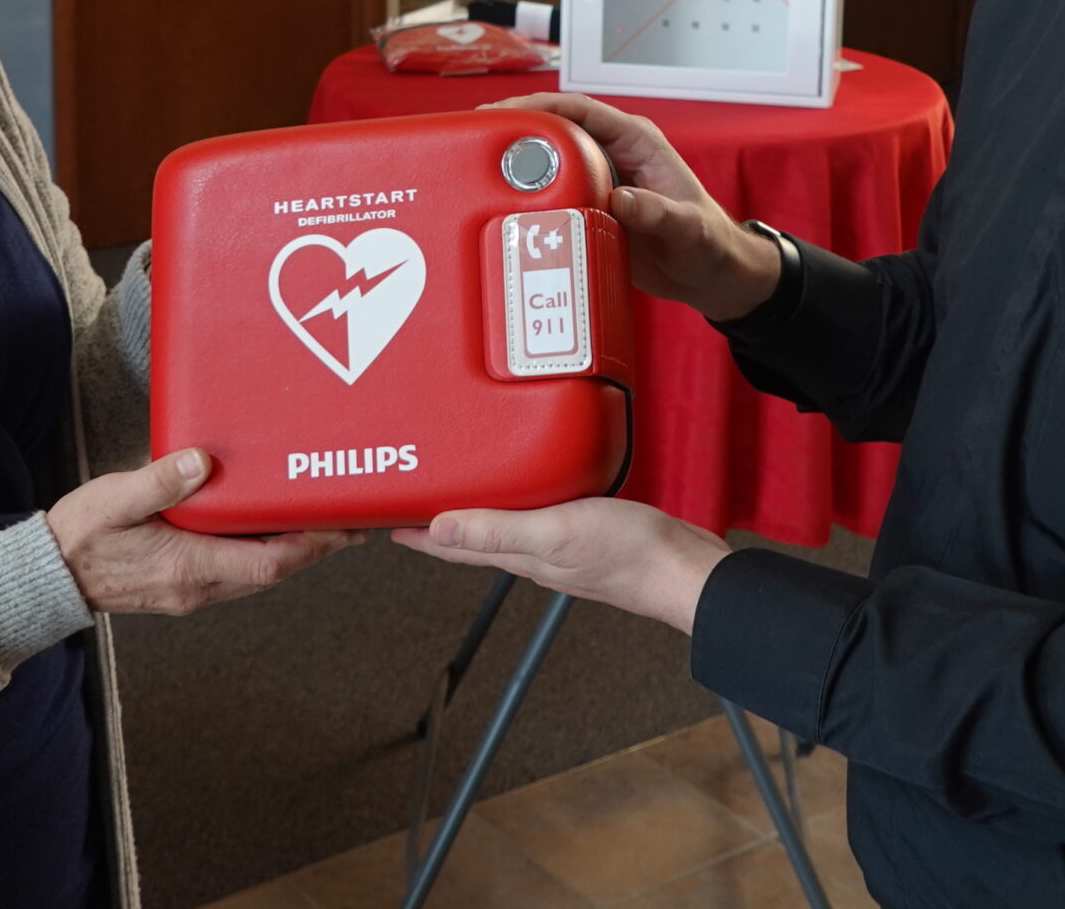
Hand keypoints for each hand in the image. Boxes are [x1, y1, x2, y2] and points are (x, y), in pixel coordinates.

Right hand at [44, 449, 355, 614]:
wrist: (46, 578)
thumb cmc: (78, 538)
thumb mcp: (115, 500)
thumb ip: (160, 481)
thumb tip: (201, 460)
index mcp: (189, 567)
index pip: (268, 563)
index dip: (311, 546)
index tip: (341, 527)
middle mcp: (198, 587)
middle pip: (273, 572)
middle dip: (314, 548)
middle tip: (348, 522)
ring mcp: (191, 591)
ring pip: (258, 574)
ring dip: (291, 551)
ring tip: (318, 521)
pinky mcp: (182, 585)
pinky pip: (236, 572)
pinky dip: (260, 552)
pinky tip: (265, 528)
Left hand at [390, 498, 730, 633]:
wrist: (686, 571)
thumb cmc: (631, 554)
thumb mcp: (557, 531)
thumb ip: (499, 529)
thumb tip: (438, 528)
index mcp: (519, 555)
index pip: (450, 545)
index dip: (412, 533)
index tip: (378, 518)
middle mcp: (531, 554)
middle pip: (468, 538)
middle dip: (433, 522)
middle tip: (404, 500)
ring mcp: (558, 546)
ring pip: (499, 528)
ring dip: (470, 513)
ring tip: (448, 493)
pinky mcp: (584, 534)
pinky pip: (533, 519)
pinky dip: (512, 506)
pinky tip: (520, 492)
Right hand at [486, 92, 780, 320]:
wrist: (709, 275)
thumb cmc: (709, 244)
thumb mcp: (688, 229)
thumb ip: (658, 213)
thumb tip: (620, 199)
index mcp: (637, 142)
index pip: (583, 111)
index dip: (542, 106)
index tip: (506, 112)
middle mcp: (614, 155)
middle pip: (556, 129)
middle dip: (517, 128)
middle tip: (477, 136)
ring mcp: (600, 181)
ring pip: (550, 160)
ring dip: (517, 161)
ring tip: (477, 165)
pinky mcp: (590, 207)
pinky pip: (552, 194)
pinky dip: (528, 196)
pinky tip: (501, 203)